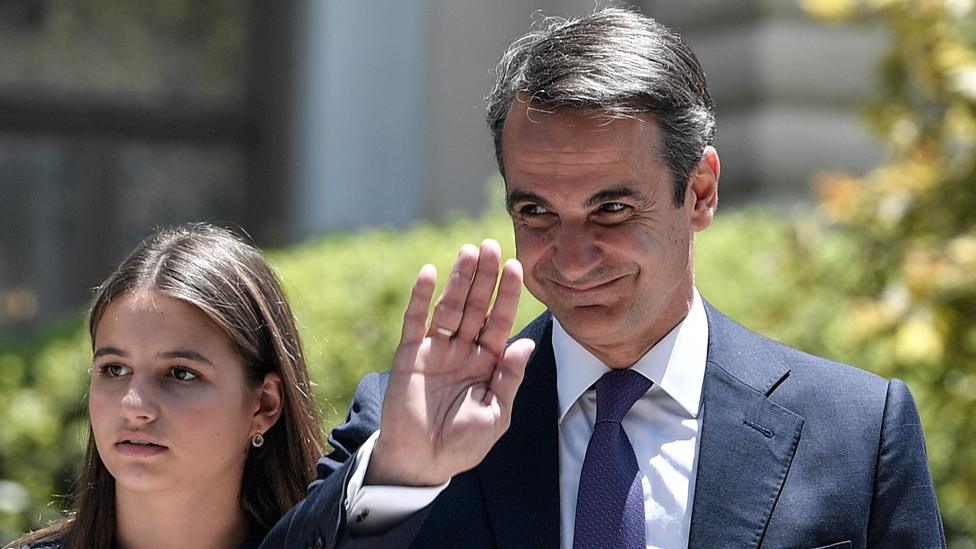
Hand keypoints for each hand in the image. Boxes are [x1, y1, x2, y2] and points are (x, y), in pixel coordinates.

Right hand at [366, 239, 534, 485]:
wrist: (421, 464)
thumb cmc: (462, 445)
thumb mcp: (495, 416)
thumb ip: (509, 379)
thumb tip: (525, 343)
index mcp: (487, 363)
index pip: (500, 321)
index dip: (508, 295)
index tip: (516, 267)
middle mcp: (463, 350)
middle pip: (477, 306)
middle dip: (485, 277)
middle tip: (492, 246)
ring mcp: (436, 350)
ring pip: (450, 307)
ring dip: (459, 280)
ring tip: (468, 252)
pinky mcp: (410, 355)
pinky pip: (415, 321)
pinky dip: (420, 297)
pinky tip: (429, 272)